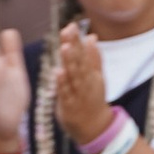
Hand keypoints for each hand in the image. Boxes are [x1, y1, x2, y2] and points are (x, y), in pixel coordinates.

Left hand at [54, 17, 108, 147]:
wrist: (95, 127)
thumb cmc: (92, 99)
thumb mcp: (96, 77)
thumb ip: (94, 58)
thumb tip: (92, 37)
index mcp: (91, 73)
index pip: (84, 53)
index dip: (77, 40)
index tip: (71, 25)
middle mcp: (86, 81)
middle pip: (79, 61)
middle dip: (73, 46)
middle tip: (68, 30)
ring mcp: (78, 93)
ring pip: (74, 76)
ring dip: (70, 62)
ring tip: (64, 47)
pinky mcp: (70, 105)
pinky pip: (65, 93)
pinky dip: (62, 83)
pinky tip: (57, 72)